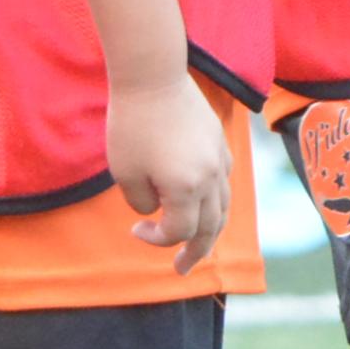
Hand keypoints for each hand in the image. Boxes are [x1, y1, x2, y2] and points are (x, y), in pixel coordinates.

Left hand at [107, 72, 232, 274]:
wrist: (152, 78)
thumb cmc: (131, 125)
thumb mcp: (125, 172)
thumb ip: (142, 201)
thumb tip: (155, 211)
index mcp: (187, 188)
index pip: (179, 231)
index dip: (156, 239)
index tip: (134, 231)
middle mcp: (211, 178)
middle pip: (211, 227)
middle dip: (196, 252)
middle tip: (182, 270)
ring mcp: (221, 159)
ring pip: (224, 207)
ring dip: (212, 230)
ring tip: (199, 246)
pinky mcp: (221, 143)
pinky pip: (224, 183)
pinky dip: (216, 202)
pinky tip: (204, 206)